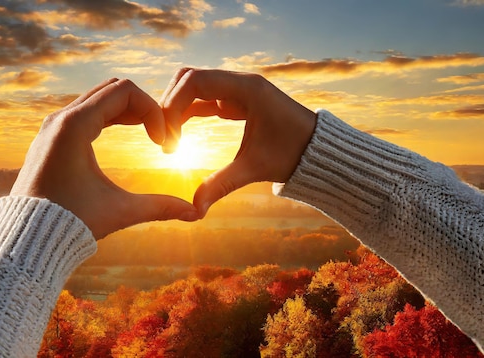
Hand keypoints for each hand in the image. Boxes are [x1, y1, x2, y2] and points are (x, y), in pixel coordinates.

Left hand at [10, 78, 198, 238]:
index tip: (163, 141)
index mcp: (75, 125)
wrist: (26, 237)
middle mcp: (60, 118)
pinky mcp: (52, 136)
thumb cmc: (69, 222)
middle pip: (112, 88)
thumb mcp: (119, 211)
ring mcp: (53, 125)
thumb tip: (197, 214)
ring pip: (98, 98)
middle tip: (160, 135)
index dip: (153, 109)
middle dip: (142, 107)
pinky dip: (109, 116)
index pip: (125, 90)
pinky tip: (126, 135)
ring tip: (148, 134)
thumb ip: (160, 207)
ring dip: (127, 110)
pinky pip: (85, 111)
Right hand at [160, 68, 316, 216]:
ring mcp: (238, 91)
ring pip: (194, 87)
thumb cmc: (294, 154)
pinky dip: (188, 114)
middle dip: (171, 104)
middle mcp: (240, 83)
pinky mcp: (237, 102)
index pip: (195, 81)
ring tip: (170, 141)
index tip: (168, 135)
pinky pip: (204, 100)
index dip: (173, 104)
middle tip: (164, 137)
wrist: (319, 152)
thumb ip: (222, 185)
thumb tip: (195, 210)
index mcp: (246, 88)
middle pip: (189, 78)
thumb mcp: (255, 168)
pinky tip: (179, 136)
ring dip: (177, 109)